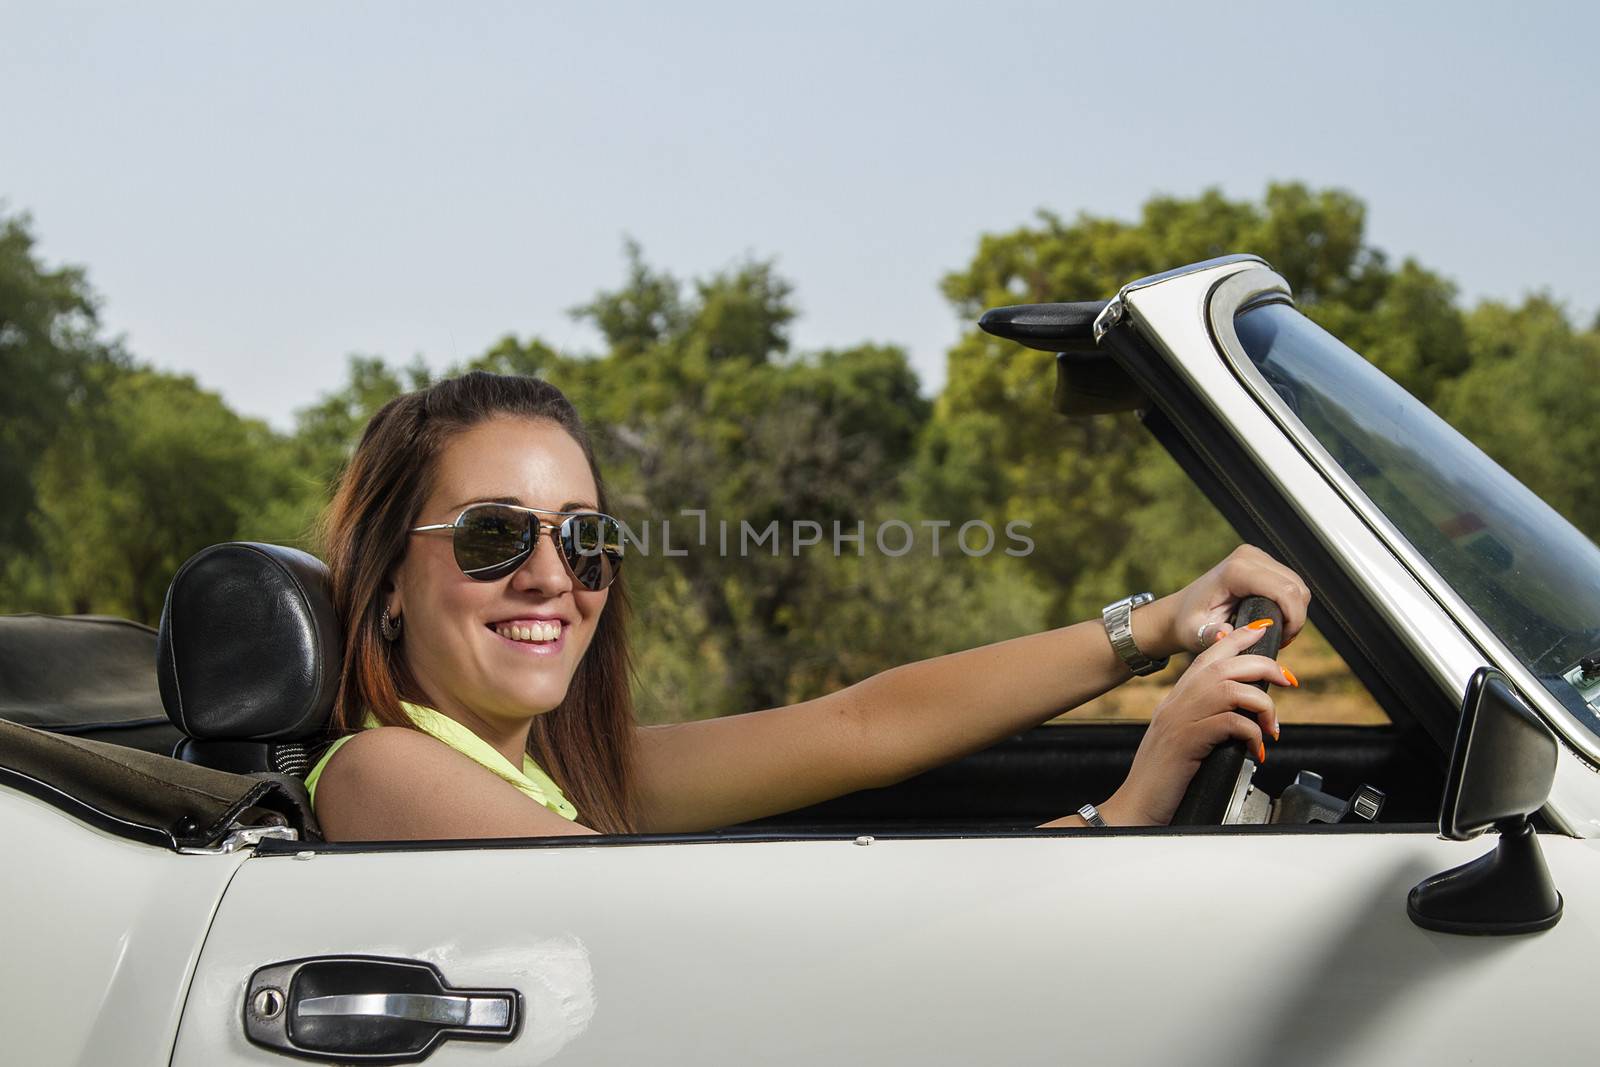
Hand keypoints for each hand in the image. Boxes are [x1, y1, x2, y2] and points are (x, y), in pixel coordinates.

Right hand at [1101, 623, 1297, 825]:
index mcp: (1177, 698)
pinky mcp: (1189, 740)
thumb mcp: (1183, 738)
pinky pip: (1232, 723)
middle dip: (1264, 665)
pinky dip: (1253, 736)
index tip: (1262, 632)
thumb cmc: (1163, 777)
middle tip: (1287, 679)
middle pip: (1225, 664)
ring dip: (1263, 705)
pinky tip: (1256, 752)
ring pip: (1232, 689)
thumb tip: (1241, 711)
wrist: (1137, 804)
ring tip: (1272, 728)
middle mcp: (1178, 701)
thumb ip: (1204, 718)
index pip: (1209, 655)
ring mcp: (1181, 719)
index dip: (1238, 639)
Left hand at [1150, 544, 1310, 656]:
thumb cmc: (1188, 623)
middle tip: (1279, 640)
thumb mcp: (1194, 634)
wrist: (1181, 611)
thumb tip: (1225, 632)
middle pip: (1296, 588)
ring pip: (1298, 585)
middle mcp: (1248, 557)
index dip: (1293, 619)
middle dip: (1295, 618)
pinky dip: (1290, 604)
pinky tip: (1274, 620)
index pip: (1285, 591)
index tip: (1282, 640)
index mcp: (1235, 571)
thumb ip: (1210, 635)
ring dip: (1294, 612)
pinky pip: (1291, 583)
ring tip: (1275, 632)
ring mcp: (1257, 556)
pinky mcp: (1263, 561)